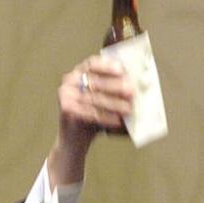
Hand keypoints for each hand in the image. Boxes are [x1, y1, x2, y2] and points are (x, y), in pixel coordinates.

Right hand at [48, 56, 132, 186]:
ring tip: (128, 109)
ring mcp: (65, 95)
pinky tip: (117, 121)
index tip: (122, 70)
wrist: (75, 139)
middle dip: (115, 87)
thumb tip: (138, 87)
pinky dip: (106, 117)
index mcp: (79, 72)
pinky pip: (90, 113)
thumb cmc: (93, 116)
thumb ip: (114, 90)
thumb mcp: (103, 99)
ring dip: (114, 104)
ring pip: (94, 98)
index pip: (92, 63)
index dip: (107, 66)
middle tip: (131, 92)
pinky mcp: (66, 110)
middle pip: (95, 81)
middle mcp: (69, 81)